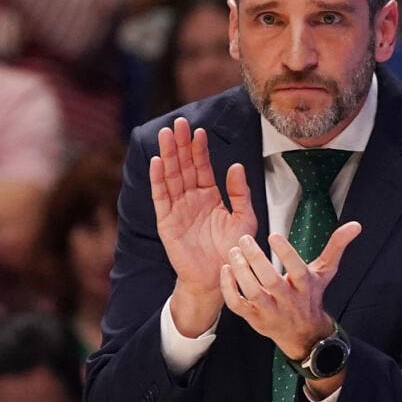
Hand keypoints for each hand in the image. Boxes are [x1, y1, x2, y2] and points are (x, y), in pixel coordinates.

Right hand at [150, 117, 257, 316]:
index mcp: (210, 196)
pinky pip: (161, 198)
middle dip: (181, 145)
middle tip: (179, 123)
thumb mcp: (244, 219)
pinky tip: (157, 162)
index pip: (202, 167)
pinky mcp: (167, 222)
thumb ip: (241, 194)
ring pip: (171, 177)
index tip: (199, 131)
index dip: (200, 149)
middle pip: (184, 166)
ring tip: (166, 135)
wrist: (218, 278)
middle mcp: (192, 199)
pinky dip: (158, 180)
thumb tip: (236, 166)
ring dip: (168, 155)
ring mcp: (178, 209)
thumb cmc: (232, 251)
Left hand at [218, 222, 361, 357]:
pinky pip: (237, 306)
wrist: (303, 334)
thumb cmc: (310, 296)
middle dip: (256, 260)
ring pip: (253, 294)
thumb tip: (355, 225)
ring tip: (233, 251)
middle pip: (271, 281)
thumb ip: (336, 247)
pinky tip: (225, 270)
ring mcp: (270, 311)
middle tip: (245, 239)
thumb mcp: (325, 272)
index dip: (286, 253)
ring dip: (241, 273)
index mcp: (305, 286)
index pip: (297, 269)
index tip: (273, 235)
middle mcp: (288, 300)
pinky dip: (229, 289)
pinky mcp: (254, 319)